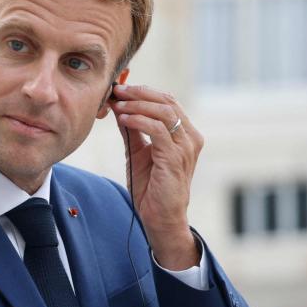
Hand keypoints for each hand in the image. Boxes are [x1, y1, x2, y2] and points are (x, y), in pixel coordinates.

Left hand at [110, 84, 202, 269]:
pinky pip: (157, 131)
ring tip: (117, 104)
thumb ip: (134, 130)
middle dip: (139, 93)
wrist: (160, 217)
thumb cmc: (152, 186)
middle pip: (167, 101)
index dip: (144, 91)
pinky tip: (123, 119)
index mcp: (185, 134)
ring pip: (164, 112)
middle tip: (117, 90)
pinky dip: (139, 121)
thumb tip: (120, 107)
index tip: (120, 89)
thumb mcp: (139, 152)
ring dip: (137, 105)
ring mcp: (185, 148)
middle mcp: (190, 138)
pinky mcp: (174, 159)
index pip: (168, 101)